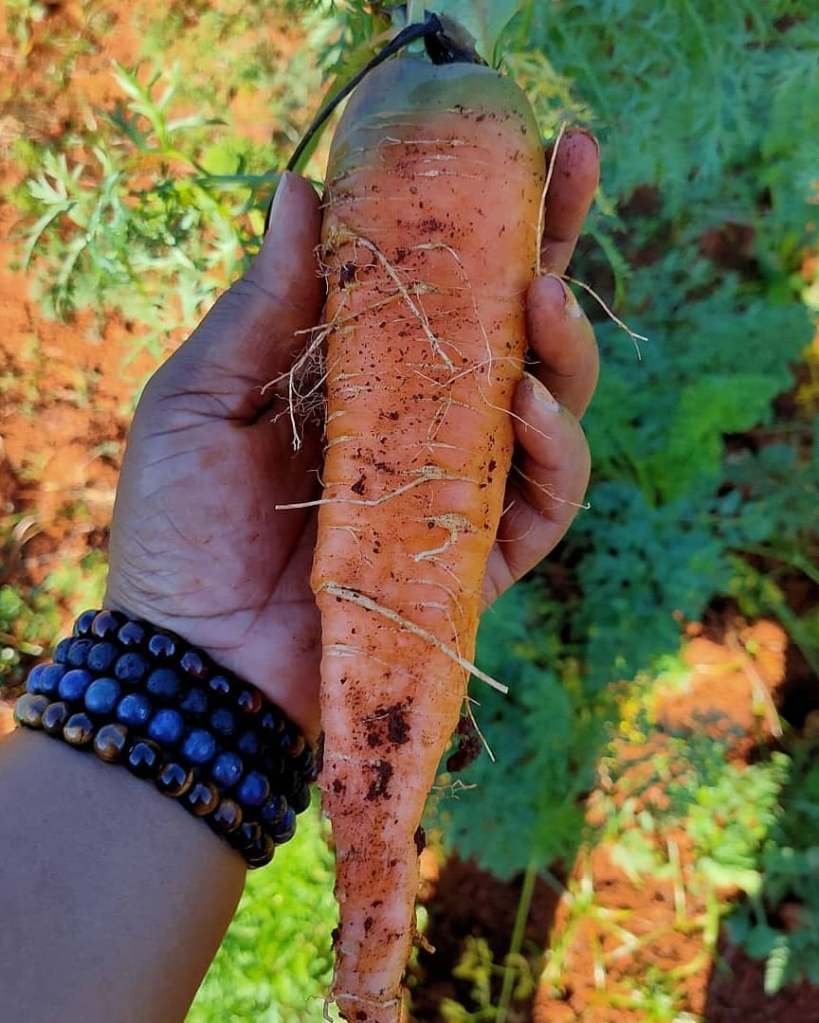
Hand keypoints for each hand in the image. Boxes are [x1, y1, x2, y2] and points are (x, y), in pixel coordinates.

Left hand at [106, 134, 599, 739]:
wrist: (190, 650)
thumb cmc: (183, 523)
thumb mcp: (205, 393)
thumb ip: (267, 304)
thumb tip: (304, 187)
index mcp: (364, 376)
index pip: (444, 287)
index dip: (492, 217)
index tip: (534, 144)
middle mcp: (424, 425)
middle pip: (515, 333)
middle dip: (558, 249)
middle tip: (574, 176)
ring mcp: (458, 490)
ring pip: (552, 409)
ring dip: (564, 349)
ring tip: (543, 297)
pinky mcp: (480, 558)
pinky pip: (545, 502)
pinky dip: (556, 454)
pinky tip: (533, 408)